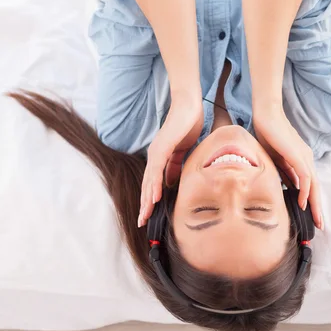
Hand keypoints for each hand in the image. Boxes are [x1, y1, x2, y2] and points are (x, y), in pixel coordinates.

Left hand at [138, 91, 203, 227]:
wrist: (189, 107)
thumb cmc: (187, 125)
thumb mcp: (182, 151)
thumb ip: (175, 165)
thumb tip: (171, 182)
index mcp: (159, 157)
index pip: (152, 182)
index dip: (149, 199)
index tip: (148, 215)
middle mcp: (154, 156)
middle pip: (147, 184)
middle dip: (144, 204)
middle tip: (141, 222)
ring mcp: (157, 151)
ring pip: (150, 180)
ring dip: (147, 199)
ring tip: (145, 215)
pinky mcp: (163, 147)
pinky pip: (157, 169)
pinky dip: (156, 184)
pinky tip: (155, 197)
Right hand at [253, 107, 323, 229]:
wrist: (266, 115)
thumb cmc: (268, 133)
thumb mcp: (276, 158)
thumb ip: (284, 172)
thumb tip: (288, 187)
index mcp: (301, 158)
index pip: (310, 183)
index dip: (311, 200)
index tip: (311, 216)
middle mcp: (306, 158)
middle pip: (316, 187)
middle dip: (317, 207)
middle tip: (319, 224)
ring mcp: (303, 156)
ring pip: (314, 184)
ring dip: (314, 203)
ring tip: (314, 218)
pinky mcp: (297, 154)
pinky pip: (305, 176)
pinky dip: (305, 190)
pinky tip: (301, 201)